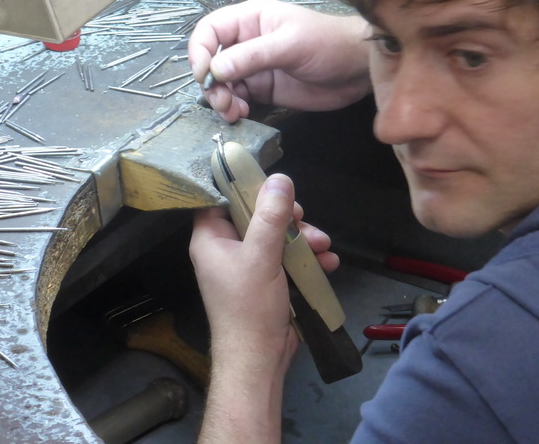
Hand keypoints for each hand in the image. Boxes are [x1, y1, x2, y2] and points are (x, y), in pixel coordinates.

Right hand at [188, 0, 372, 121]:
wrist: (359, 69)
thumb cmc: (327, 44)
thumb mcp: (289, 45)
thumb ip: (251, 57)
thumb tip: (214, 71)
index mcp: (250, 19)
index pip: (210, 30)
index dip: (200, 51)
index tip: (204, 76)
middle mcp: (246, 41)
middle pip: (210, 60)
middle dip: (210, 82)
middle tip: (222, 102)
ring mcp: (253, 67)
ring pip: (221, 82)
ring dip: (220, 98)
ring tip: (232, 112)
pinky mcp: (262, 89)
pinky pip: (236, 98)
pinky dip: (232, 107)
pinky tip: (240, 114)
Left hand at [191, 174, 337, 442]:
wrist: (259, 360)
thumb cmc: (249, 307)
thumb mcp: (261, 256)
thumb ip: (271, 216)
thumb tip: (280, 179)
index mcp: (211, 239)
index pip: (219, 200)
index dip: (242, 187)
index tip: (270, 182)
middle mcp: (226, 249)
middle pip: (255, 216)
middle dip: (286, 217)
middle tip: (303, 218)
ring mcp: (247, 266)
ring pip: (276, 237)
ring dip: (303, 238)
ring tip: (324, 245)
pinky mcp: (267, 282)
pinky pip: (286, 259)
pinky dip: (306, 259)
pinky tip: (327, 263)